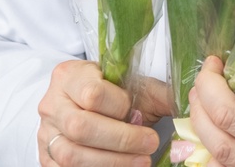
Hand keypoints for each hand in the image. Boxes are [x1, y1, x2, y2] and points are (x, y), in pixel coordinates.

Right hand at [37, 59, 161, 165]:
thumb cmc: (108, 94)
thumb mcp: (129, 85)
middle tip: (150, 144)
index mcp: (68, 76)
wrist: (77, 106)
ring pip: (72, 156)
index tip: (137, 113)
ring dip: (112, 163)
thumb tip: (189, 103)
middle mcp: (51, 104)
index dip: (120, 106)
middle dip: (122, 140)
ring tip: (141, 162)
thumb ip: (155, 93)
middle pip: (81, 127)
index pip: (92, 94)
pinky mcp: (47, 159)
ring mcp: (46, 134)